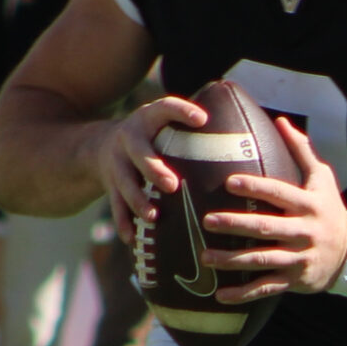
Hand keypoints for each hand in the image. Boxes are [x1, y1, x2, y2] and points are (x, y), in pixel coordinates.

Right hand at [96, 93, 205, 246]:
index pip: (165, 108)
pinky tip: (132, 238)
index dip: (182, 111)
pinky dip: (123, 222)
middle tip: (173, 185)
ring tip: (153, 216)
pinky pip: (115, 205)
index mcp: (147, 119)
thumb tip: (244, 132)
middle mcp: (129, 138)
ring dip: (138, 200)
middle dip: (154, 169)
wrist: (101, 145)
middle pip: (139, 153)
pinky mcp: (110, 185)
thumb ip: (190, 124)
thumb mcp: (164, 120)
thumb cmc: (151, 134)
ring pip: (124, 182)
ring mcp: (116, 163)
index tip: (202, 120)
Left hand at [198, 118, 346, 301]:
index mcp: (308, 204)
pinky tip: (220, 295)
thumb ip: (301, 150)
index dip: (255, 187)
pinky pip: (266, 287)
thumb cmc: (329, 209)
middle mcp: (304, 231)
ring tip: (205, 257)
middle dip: (236, 225)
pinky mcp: (295, 280)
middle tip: (207, 221)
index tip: (230, 182)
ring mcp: (299, 258)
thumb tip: (280, 121)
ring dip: (232, 261)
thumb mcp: (323, 178)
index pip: (279, 194)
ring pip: (262, 260)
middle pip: (266, 228)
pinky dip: (243, 294)